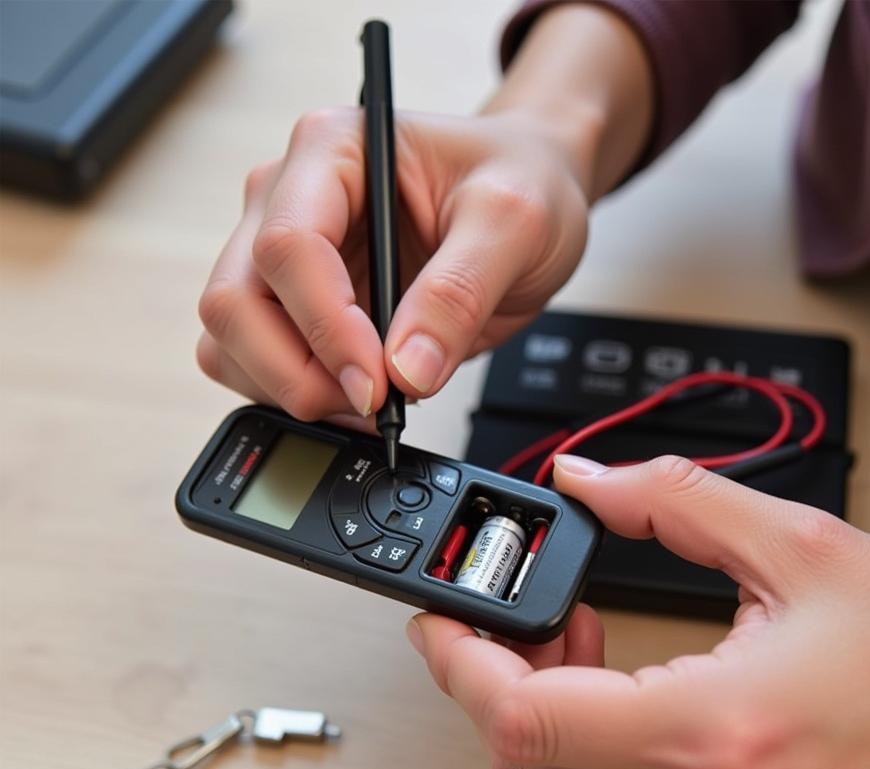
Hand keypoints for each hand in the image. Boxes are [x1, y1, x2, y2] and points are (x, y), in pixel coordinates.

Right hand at [195, 5, 654, 424]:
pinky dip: (292, 394)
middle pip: (235, 300)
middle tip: (372, 402)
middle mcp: (288, 197)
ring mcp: (283, 256)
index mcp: (330, 151)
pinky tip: (353, 397)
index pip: (288, 247)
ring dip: (289, 389)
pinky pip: (255, 361)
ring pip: (230, 339)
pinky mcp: (293, 304)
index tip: (378, 384)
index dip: (326, 329)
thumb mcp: (516, 222)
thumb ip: (460, 291)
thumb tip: (406, 370)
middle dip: (295, 371)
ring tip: (371, 399)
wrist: (525, 199)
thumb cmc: (519, 184)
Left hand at [407, 455, 869, 768]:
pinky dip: (592, 745)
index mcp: (718, 730)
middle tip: (509, 614)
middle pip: (524, 766)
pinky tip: (623, 684)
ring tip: (576, 635)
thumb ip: (672, 501)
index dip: (461, 663)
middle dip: (488, 683)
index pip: (526, 719)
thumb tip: (588, 480)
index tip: (442, 617)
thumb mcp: (802, 544)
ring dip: (539, 713)